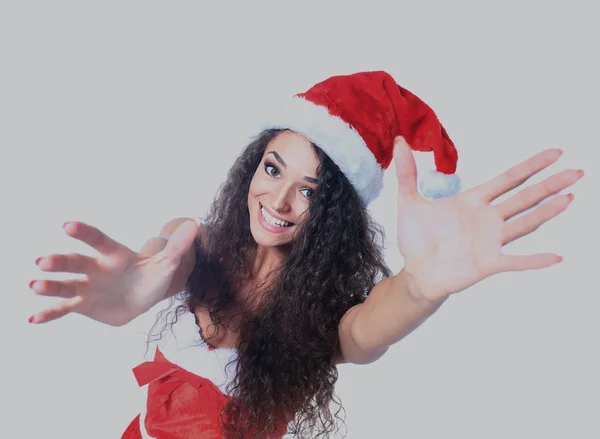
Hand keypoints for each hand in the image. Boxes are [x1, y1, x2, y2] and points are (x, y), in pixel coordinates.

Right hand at [29, 219, 197, 325]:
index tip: (67, 226)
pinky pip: (64, 308)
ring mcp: (87, 286)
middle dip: (59, 262)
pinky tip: (33, 319)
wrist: (146, 299)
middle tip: (42, 261)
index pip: (97, 240)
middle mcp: (95, 268)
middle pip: (74, 262)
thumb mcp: (167, 264)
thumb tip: (195, 225)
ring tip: (34, 285)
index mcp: (113, 254)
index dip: (84, 233)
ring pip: (65, 285)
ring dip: (49, 285)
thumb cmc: (154, 277)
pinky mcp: (83, 305)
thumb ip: (178, 246)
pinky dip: (49, 313)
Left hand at [393, 137, 583, 301]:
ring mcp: (490, 241)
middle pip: (524, 197)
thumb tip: (398, 141)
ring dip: (547, 212)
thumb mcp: (409, 201)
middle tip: (578, 170)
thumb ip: (408, 172)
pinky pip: (516, 261)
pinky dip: (535, 260)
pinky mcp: (488, 263)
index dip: (531, 166)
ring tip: (570, 197)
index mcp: (473, 201)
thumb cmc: (416, 238)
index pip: (508, 179)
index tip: (555, 153)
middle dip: (550, 184)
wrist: (414, 271)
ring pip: (525, 223)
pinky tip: (557, 258)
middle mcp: (487, 219)